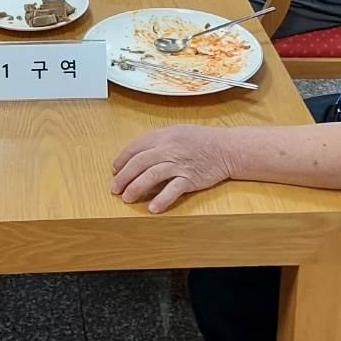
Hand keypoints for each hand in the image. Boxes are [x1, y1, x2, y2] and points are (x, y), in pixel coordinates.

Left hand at [110, 125, 231, 213]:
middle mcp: (168, 149)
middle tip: (114, 189)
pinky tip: (152, 208)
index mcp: (163, 136)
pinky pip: (172, 190)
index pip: (135, 147)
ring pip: (151, 175)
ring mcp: (179, 164)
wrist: (226, 148)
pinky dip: (161, 199)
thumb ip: (157, 141)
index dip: (122, 159)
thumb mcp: (176, 132)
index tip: (115, 170)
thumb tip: (137, 155)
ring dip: (136, 188)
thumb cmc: (201, 140)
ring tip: (127, 198)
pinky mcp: (190, 179)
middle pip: (139, 162)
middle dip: (123, 177)